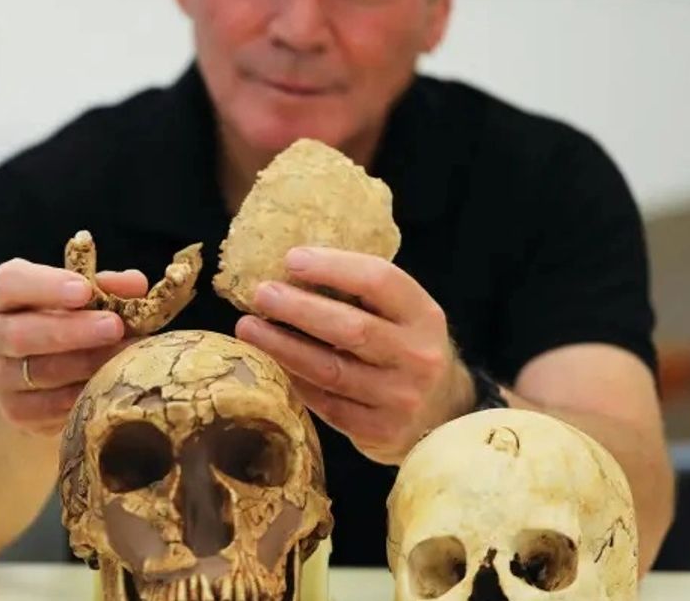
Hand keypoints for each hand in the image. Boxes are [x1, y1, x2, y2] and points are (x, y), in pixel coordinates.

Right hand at [0, 258, 146, 435]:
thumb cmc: (56, 316)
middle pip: (22, 335)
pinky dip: (84, 395)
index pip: (11, 285)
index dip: (46, 287)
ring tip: (126, 356)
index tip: (84, 290)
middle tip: (113, 326)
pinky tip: (111, 383)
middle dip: (72, 331)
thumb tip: (135, 285)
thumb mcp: (73, 292)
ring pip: (40, 375)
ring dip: (87, 365)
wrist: (25, 364)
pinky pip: (51, 408)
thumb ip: (103, 285)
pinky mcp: (15, 412)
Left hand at [234, 247, 472, 463]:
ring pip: (330, 370)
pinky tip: (270, 363)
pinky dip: (294, 380)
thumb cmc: (404, 349)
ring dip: (282, 347)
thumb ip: (361, 295)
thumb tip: (291, 270)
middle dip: (299, 309)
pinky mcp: (378, 431)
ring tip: (248, 328)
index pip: (379, 281)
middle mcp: (418, 357)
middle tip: (261, 294)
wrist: (441, 413)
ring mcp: (399, 398)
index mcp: (424, 315)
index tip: (291, 259)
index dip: (333, 267)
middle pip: (350, 328)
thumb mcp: (402, 315)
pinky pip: (325, 403)